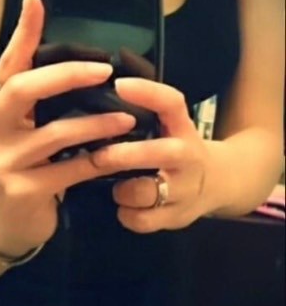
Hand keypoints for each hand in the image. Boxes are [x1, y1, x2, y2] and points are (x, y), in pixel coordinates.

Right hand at [0, 0, 136, 255]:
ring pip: (53, 134)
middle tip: (103, 69)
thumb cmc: (25, 165)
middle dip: (64, 75)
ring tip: (127, 117)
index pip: (6, 63)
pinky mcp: (20, 190)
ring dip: (96, 123)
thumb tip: (56, 38)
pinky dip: (97, 158)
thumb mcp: (24, 126)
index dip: (22, 31)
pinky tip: (119, 153)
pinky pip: (69, 170)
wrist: (12, 224)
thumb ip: (37, 89)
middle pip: (20, 90)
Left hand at [90, 78, 210, 231]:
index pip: (171, 103)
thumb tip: (88, 99)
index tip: (119, 85)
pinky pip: (142, 220)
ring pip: (146, 192)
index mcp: (182, 128)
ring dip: (122, 190)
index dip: (147, 93)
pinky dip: (126, 214)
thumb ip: (141, 115)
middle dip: (124, 156)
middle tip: (97, 157)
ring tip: (114, 187)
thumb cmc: (175, 149)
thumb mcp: (168, 126)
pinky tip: (124, 207)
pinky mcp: (177, 217)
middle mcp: (188, 156)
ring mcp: (185, 189)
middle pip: (161, 153)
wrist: (219, 183)